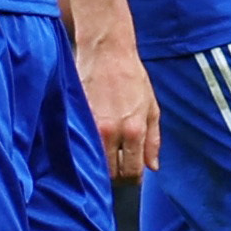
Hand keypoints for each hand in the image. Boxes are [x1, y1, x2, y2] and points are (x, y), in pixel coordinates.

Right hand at [76, 34, 157, 178]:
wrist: (107, 52)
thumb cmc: (132, 77)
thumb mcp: (152, 108)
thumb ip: (153, 140)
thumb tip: (153, 166)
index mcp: (134, 130)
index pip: (132, 171)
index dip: (132, 178)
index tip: (131, 175)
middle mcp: (112, 132)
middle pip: (110, 173)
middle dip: (115, 176)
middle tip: (116, 168)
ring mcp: (91, 125)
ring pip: (93, 162)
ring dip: (99, 165)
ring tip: (103, 157)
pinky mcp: (77, 118)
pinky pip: (80, 145)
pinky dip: (85, 150)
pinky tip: (90, 145)